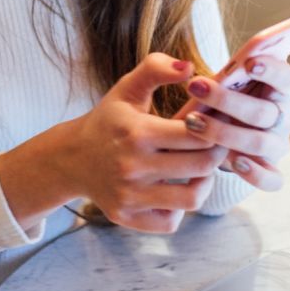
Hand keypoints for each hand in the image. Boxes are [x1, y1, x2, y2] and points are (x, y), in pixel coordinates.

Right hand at [67, 54, 227, 233]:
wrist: (72, 157)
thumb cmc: (109, 120)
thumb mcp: (128, 88)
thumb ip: (156, 68)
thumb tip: (189, 68)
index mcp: (137, 132)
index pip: (196, 134)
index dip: (214, 127)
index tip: (216, 123)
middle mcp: (132, 166)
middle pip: (201, 166)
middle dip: (217, 153)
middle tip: (217, 144)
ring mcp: (129, 195)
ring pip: (191, 199)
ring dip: (204, 183)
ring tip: (201, 169)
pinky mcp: (126, 217)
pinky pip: (170, 222)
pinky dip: (180, 209)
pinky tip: (176, 190)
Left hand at [172, 54, 289, 192]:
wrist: (213, 131)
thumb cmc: (221, 94)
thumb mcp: (223, 75)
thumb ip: (225, 60)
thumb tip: (192, 64)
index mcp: (281, 88)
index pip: (288, 78)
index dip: (273, 70)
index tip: (248, 63)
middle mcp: (284, 116)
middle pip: (266, 111)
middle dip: (229, 100)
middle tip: (196, 87)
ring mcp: (277, 144)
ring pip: (262, 142)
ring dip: (227, 133)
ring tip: (193, 123)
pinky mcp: (269, 170)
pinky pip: (272, 179)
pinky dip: (255, 173)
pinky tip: (233, 162)